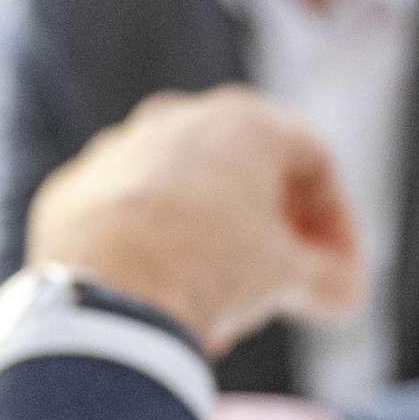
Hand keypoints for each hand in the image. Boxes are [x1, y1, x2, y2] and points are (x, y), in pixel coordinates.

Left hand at [22, 88, 361, 352]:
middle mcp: (179, 117)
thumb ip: (330, 278)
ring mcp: (118, 149)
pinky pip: (128, 216)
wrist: (106, 294)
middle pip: (246, 171)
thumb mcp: (289, 276)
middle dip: (273, 231)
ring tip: (223, 302)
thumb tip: (344, 292)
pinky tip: (164, 297)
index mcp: (244, 120)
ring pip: (183, 194)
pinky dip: (153, 249)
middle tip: (288, 284)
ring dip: (212, 242)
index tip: (341, 277)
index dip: (339, 223)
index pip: (314, 161)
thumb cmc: (211, 267)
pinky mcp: (74, 190)